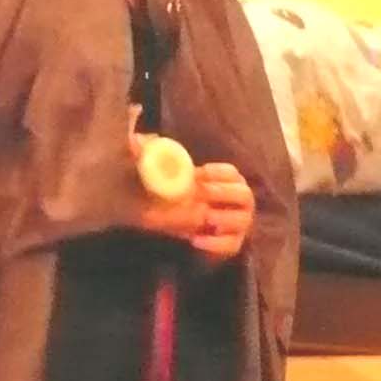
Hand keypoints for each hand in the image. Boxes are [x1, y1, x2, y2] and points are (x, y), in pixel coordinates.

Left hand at [130, 145, 252, 262]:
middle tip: (202, 193)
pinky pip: (231, 246)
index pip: (233, 173)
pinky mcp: (230, 245)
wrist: (171, 227)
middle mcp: (238, 201)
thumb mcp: (162, 176)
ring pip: (243, 220)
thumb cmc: (172, 196)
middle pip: (245, 194)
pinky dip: (216, 244)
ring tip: (206, 217)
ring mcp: (238, 224)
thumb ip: (154, 155)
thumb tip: (135, 134)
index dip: (218, 173)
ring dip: (225, 218)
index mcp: (228, 181)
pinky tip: (196, 240)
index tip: (197, 174)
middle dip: (224, 193)